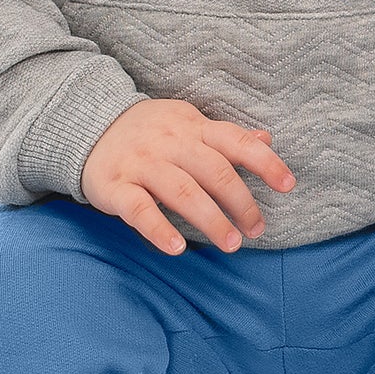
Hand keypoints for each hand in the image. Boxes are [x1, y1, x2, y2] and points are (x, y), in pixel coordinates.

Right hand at [80, 99, 296, 255]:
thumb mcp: (188, 123)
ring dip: (211, 220)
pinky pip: (139, 210)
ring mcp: (141, 164)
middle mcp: (169, 142)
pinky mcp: (115, 186)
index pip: (235, 141)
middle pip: (213, 171)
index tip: (288, 185)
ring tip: (232, 244)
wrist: (86, 125)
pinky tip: (177, 249)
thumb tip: (267, 139)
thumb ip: (226, 136)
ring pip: (182, 192)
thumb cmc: (149, 131)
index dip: (265, 163)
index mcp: (192, 127)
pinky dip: (159, 230)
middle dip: (241, 203)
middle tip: (256, 230)